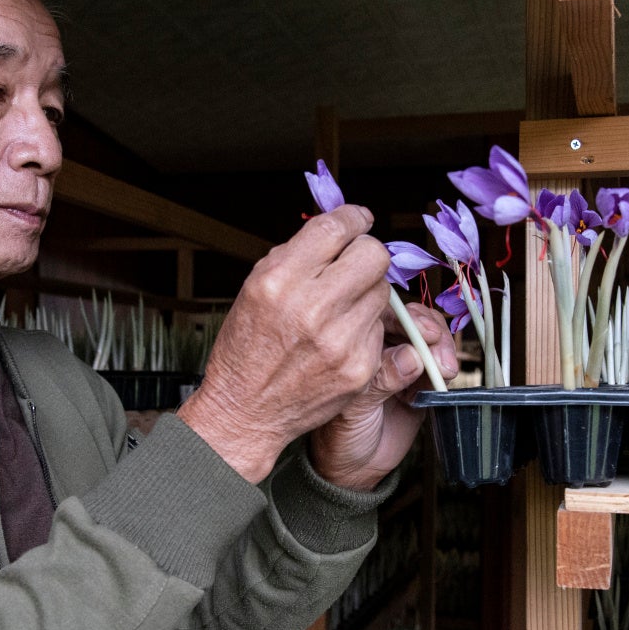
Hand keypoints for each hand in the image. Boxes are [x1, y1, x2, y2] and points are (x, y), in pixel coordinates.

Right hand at [178, 205, 391, 482]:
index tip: (359, 219)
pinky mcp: (360, 368)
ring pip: (382, 292)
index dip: (353, 218)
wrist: (246, 411)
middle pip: (373, 255)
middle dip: (366, 253)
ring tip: (340, 307)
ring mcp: (341, 341)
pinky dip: (364, 328)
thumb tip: (337, 229)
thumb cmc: (247, 348)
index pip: (335, 229)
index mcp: (280, 280)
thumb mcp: (254, 288)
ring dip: (365, 292)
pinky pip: (379, 329)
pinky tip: (339, 339)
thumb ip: (296, 256)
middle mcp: (312, 308)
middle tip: (355, 262)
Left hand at [307, 303, 458, 490]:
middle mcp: (380, 346)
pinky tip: (444, 381)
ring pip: (431, 339)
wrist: (354, 468)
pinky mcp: (422, 380)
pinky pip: (440, 363)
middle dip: (432, 333)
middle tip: (440, 356)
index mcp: (355, 343)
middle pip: (413, 321)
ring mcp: (403, 362)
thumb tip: (412, 356)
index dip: (409, 318)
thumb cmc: (340, 434)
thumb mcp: (355, 407)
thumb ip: (382, 380)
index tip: (426, 332)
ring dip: (443, 349)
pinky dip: (447, 367)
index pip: (384, 315)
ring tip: (445, 372)